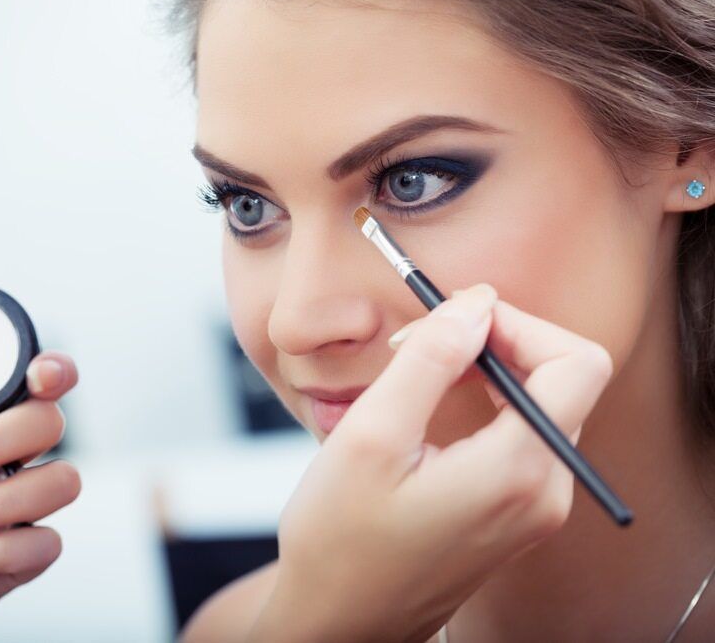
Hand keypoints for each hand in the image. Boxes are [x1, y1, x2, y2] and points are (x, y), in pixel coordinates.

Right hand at [248, 282, 612, 642]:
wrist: (339, 618)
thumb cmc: (340, 540)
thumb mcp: (371, 435)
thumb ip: (430, 360)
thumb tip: (476, 304)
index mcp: (517, 473)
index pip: (575, 364)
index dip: (518, 324)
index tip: (455, 321)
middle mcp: (544, 493)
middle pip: (564, 380)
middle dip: (498, 342)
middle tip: (427, 342)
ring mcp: (535, 509)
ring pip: (542, 404)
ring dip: (489, 372)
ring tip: (420, 375)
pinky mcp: (517, 515)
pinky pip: (524, 437)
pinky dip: (487, 406)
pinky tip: (433, 412)